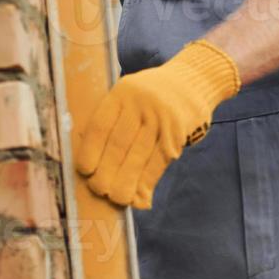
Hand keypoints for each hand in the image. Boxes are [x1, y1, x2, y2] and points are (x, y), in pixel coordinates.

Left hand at [75, 39, 240, 208]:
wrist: (193, 81)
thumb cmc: (152, 96)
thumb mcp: (131, 95)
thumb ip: (115, 121)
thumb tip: (96, 165)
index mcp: (122, 92)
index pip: (100, 125)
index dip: (90, 151)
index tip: (85, 171)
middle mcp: (141, 103)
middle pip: (118, 144)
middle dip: (106, 173)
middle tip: (99, 190)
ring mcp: (161, 117)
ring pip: (138, 156)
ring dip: (126, 182)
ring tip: (117, 198)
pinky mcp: (178, 133)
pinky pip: (158, 161)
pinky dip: (147, 181)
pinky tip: (140, 195)